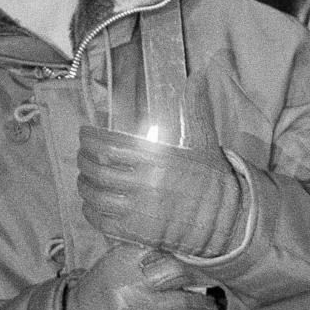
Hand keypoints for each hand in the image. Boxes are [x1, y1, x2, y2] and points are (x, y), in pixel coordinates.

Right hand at [64, 243, 222, 309]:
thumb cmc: (100, 294)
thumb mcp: (115, 264)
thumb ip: (145, 256)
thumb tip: (179, 252)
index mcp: (125, 261)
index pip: (164, 252)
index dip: (186, 258)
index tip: (199, 261)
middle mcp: (134, 285)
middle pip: (178, 275)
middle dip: (199, 280)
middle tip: (211, 284)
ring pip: (185, 308)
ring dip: (204, 309)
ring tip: (212, 309)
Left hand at [77, 124, 246, 258]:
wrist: (227, 220)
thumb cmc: (213, 180)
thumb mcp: (204, 141)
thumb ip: (195, 108)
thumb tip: (198, 76)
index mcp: (158, 159)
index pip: (108, 147)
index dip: (89, 140)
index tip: (84, 134)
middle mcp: (145, 185)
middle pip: (97, 171)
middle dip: (83, 161)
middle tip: (82, 155)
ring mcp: (139, 212)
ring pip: (95, 197)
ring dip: (84, 185)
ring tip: (85, 177)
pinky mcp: (137, 234)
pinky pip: (101, 221)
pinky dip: (90, 210)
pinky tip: (92, 202)